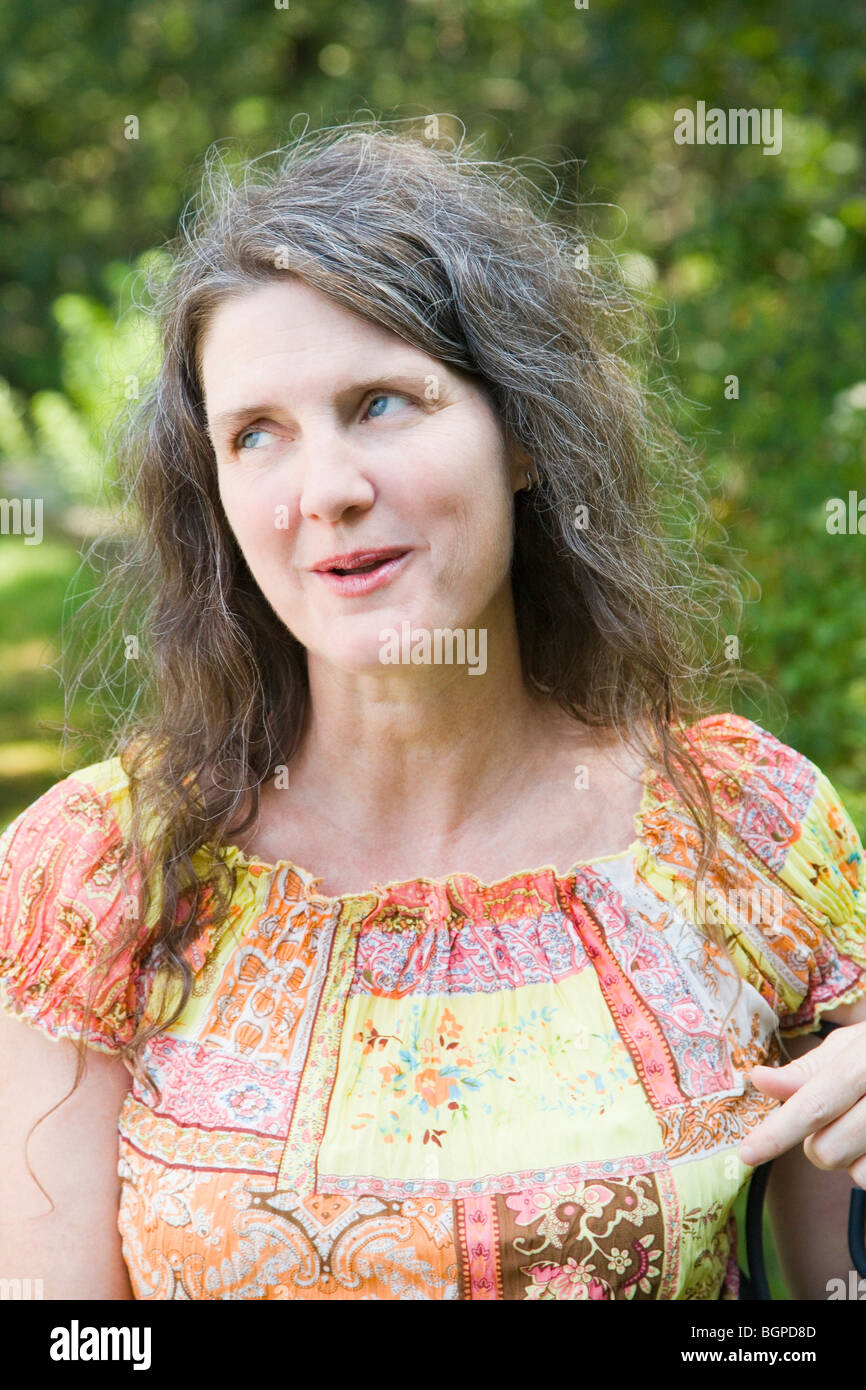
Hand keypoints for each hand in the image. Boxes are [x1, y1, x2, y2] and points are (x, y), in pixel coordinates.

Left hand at [738, 1020, 865, 1186]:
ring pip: (857, 1174)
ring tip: (861, 1126)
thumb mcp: (854, 1045)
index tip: (747, 1154)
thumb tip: (758, 1080)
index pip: (815, 1103)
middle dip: (816, 1145)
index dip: (778, 1132)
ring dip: (850, 1159)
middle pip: (828, 1150)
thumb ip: (807, 1070)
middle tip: (834, 1119)